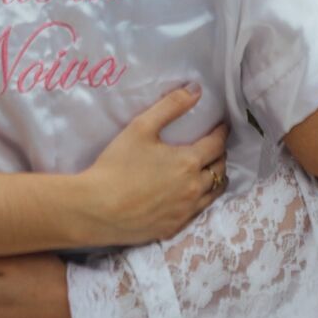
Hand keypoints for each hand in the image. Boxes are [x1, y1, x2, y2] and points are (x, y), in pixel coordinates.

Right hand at [78, 85, 227, 245]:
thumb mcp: (141, 127)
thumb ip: (170, 106)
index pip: (217, 144)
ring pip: (214, 193)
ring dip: (215, 178)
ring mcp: (185, 211)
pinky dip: (201, 198)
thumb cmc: (116, 165)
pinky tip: (191, 193)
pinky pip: (198, 211)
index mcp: (189, 162)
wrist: (96, 209)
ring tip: (208, 169)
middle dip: (219, 154)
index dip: (221, 132)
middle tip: (213, 146)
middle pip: (220, 169)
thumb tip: (196, 90)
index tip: (221, 126)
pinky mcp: (174, 228)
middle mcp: (194, 188)